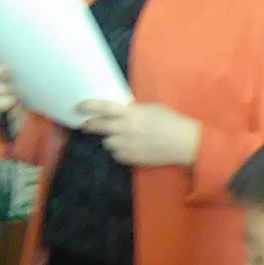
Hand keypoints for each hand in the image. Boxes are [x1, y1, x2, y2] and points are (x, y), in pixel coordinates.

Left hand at [78, 99, 199, 166]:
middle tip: (86, 125)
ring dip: (111, 140)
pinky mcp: (132, 158)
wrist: (184, 143)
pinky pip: (117, 155)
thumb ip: (133, 110)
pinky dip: (120, 152)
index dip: (89, 106)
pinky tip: (129, 148)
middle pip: (99, 127)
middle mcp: (126, 129)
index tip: (79, 106)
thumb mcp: (151, 108)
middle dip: (90, 125)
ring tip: (120, 138)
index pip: (103, 108)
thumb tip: (120, 110)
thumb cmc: (171, 122)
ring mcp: (128, 145)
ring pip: (107, 143)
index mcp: (131, 114)